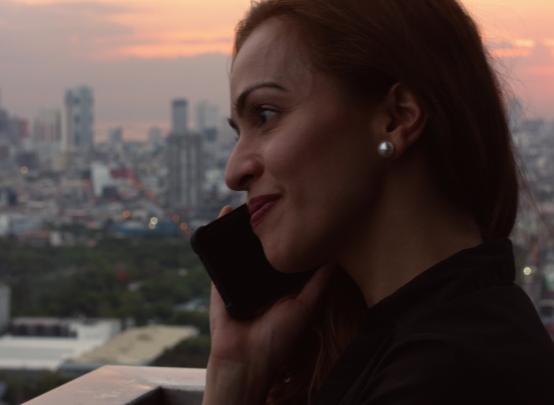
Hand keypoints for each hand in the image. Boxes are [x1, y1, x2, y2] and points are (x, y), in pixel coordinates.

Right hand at [202, 206, 335, 404]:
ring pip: (243, 245)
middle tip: (279, 193)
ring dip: (245, 224)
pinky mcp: (219, 279)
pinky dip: (218, 233)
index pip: (291, 252)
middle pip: (267, 244)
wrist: (245, 359)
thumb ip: (319, 284)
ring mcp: (240, 276)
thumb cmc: (278, 340)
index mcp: (285, 283)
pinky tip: (224, 212)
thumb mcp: (305, 308)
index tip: (306, 206)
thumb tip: (335, 255)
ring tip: (252, 197)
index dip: (297, 233)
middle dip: (271, 223)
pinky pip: (218, 253)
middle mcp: (263, 277)